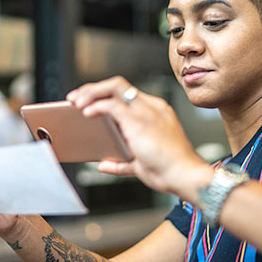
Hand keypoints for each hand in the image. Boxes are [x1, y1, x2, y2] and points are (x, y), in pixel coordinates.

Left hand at [66, 76, 210, 196]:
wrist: (185, 176)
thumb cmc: (169, 171)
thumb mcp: (141, 164)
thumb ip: (121, 163)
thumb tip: (103, 164)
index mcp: (155, 113)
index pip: (126, 93)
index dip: (104, 94)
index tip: (87, 101)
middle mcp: (152, 107)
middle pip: (118, 84)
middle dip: (93, 88)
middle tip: (75, 98)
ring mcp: (146, 111)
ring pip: (114, 87)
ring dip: (91, 92)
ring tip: (76, 102)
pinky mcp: (139, 120)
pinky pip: (112, 104)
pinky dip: (96, 106)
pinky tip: (86, 113)